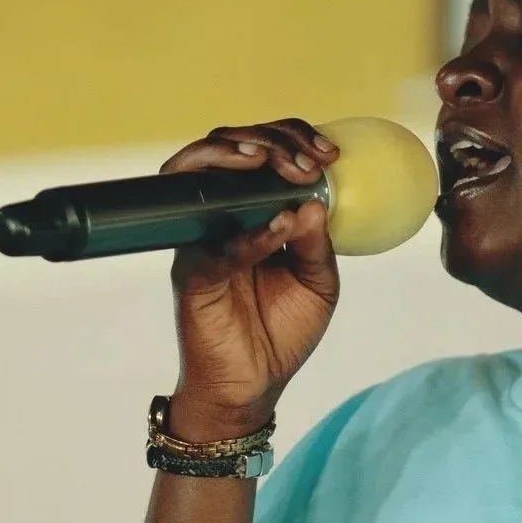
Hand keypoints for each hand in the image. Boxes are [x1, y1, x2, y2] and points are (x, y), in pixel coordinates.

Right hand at [163, 118, 341, 440]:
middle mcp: (222, 215)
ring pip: (201, 175)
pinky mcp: (192, 270)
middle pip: (229, 148)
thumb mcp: (320, 284)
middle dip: (270, 140)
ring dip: (236, 158)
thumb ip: (319, 244)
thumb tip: (317, 201)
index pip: (263, 152)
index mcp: (254, 210)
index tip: (329, 154)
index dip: (292, 138)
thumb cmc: (282, 331)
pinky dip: (251, 233)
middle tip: (306, 161)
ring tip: (272, 162)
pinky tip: (279, 226)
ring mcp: (202, 239)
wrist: (251, 384)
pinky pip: (216, 243)